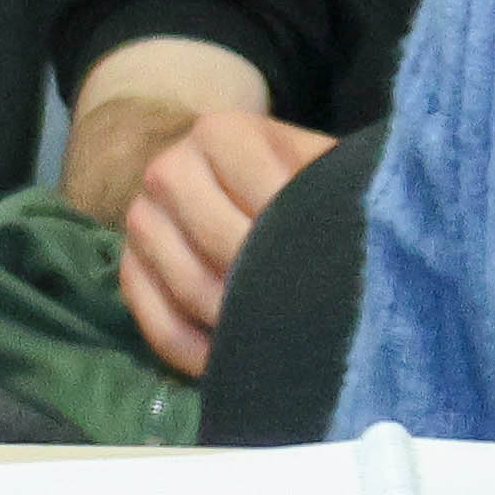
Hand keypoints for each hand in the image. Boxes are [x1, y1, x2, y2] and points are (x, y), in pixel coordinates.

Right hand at [114, 107, 340, 377]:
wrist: (220, 174)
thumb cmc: (289, 177)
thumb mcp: (318, 165)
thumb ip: (335, 190)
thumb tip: (366, 244)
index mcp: (219, 134)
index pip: (267, 203)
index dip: (307, 247)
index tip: (341, 273)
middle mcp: (167, 171)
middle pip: (223, 249)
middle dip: (273, 289)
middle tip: (318, 318)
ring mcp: (141, 221)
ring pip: (192, 291)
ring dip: (241, 325)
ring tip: (286, 339)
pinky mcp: (128, 270)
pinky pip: (161, 327)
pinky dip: (203, 356)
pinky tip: (241, 360)